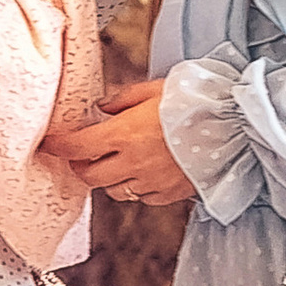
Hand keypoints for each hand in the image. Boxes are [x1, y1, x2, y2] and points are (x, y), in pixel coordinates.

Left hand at [55, 72, 194, 206]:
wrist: (235, 128)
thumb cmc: (196, 102)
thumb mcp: (155, 88)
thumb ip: (122, 99)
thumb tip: (101, 107)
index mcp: (123, 134)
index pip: (76, 147)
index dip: (58, 147)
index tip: (50, 144)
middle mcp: (132, 163)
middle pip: (89, 175)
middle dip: (80, 165)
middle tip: (82, 154)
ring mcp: (150, 182)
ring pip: (113, 191)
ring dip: (107, 178)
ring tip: (115, 163)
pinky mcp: (168, 194)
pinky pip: (141, 197)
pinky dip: (135, 188)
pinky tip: (143, 172)